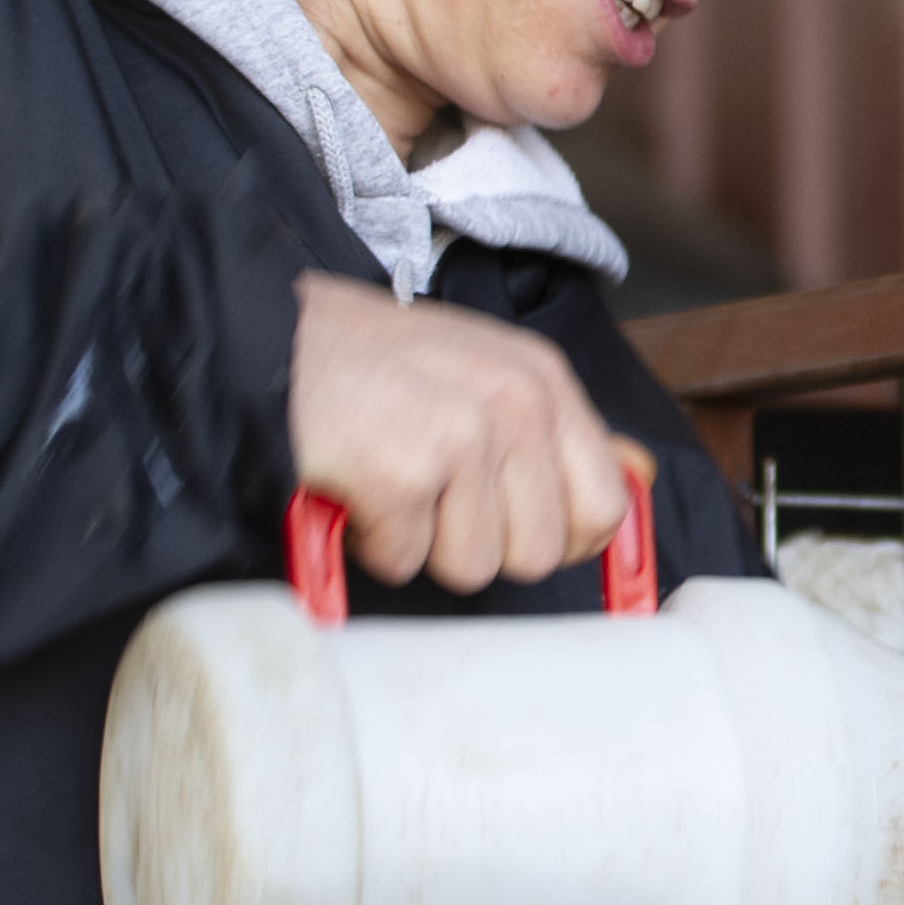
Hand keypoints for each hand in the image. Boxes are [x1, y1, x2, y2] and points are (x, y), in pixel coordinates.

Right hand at [285, 273, 635, 593]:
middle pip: (537, 553)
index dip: (558, 538)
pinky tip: (352, 483)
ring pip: (472, 566)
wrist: (263, 338)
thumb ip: (559, 433)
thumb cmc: (369, 366)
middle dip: (476, 541)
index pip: (604, 507)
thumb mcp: (480, 375)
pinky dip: (367, 540)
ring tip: (387, 478)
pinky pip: (402, 562)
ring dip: (418, 541)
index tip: (505, 525)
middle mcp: (515, 401)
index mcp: (542, 381)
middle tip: (427, 490)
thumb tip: (640, 477)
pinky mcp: (403, 472)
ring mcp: (462, 435)